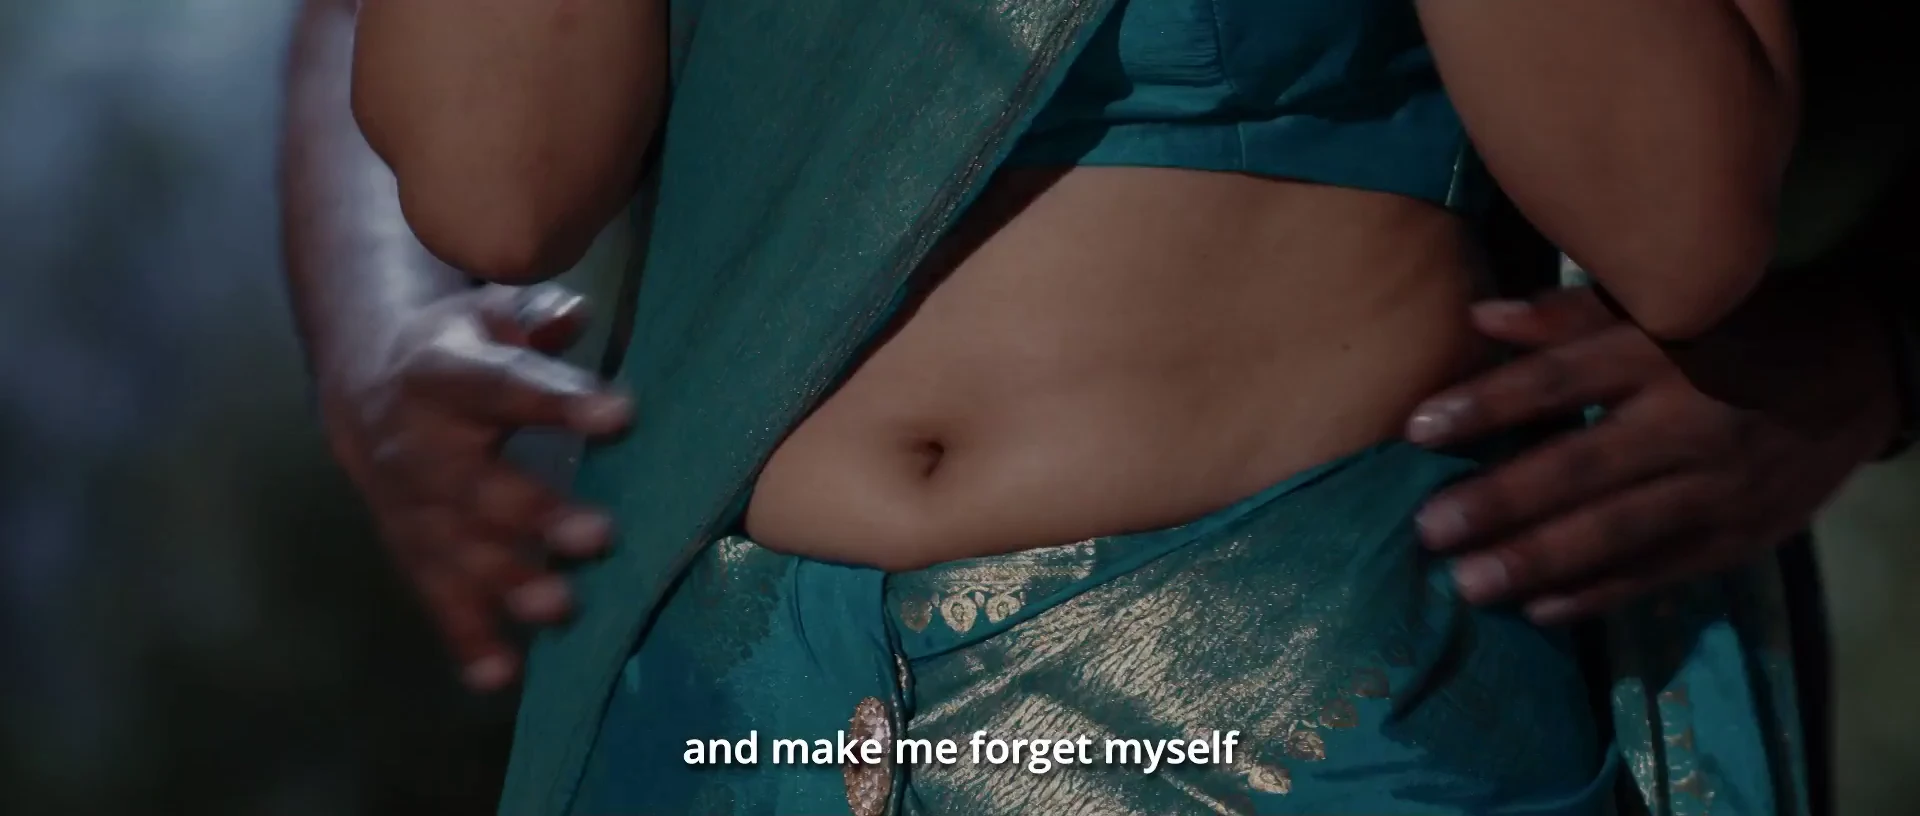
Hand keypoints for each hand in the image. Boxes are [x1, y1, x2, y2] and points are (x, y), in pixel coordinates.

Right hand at [318, 282, 630, 690]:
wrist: (366, 388)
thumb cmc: (458, 350)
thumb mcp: (488, 316)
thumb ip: (533, 318)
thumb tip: (572, 317)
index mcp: (444, 376)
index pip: (504, 388)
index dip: (558, 402)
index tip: (619, 414)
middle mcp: (420, 447)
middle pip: (478, 485)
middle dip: (536, 515)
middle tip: (600, 536)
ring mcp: (412, 506)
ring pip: (457, 550)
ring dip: (507, 583)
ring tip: (561, 608)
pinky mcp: (413, 550)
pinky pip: (435, 595)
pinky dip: (464, 637)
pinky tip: (498, 674)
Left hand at [1405, 288, 1897, 623]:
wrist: (1859, 374)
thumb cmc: (1734, 332)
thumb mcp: (1663, 307)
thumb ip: (1568, 314)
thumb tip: (1477, 317)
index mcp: (1660, 354)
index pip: (1560, 379)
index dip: (1488, 404)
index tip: (1416, 428)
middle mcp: (1688, 423)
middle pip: (1582, 466)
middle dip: (1501, 502)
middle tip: (1428, 528)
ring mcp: (1716, 487)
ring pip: (1616, 532)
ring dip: (1538, 561)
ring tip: (1467, 584)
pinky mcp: (1737, 536)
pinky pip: (1658, 572)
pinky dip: (1598, 594)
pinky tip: (1539, 610)